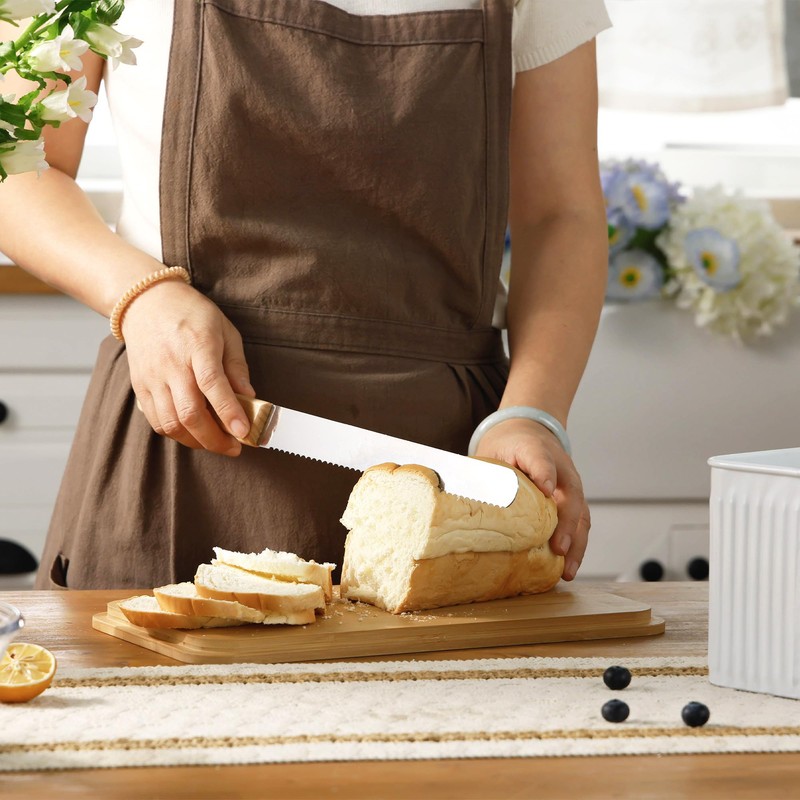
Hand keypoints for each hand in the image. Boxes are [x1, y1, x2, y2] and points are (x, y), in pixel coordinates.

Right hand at [121, 279, 255, 456]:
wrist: (147, 302)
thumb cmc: (192, 315)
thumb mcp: (225, 332)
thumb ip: (237, 367)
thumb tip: (250, 397)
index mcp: (198, 346)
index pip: (212, 384)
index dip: (229, 411)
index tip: (243, 432)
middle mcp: (172, 364)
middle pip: (189, 412)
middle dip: (214, 439)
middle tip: (234, 447)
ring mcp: (152, 377)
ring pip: (171, 423)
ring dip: (196, 441)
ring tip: (215, 442)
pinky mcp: (140, 387)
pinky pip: (156, 421)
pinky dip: (176, 433)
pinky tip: (193, 432)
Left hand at [474, 417, 589, 580]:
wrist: (530, 429)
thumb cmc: (509, 444)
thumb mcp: (493, 448)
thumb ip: (485, 470)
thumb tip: (461, 498)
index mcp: (536, 450)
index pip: (541, 460)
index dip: (544, 474)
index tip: (546, 490)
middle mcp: (561, 469)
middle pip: (571, 496)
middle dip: (566, 524)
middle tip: (558, 548)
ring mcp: (570, 486)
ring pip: (581, 515)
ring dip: (576, 543)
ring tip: (567, 571)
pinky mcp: (572, 501)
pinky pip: (579, 524)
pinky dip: (575, 546)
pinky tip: (566, 568)